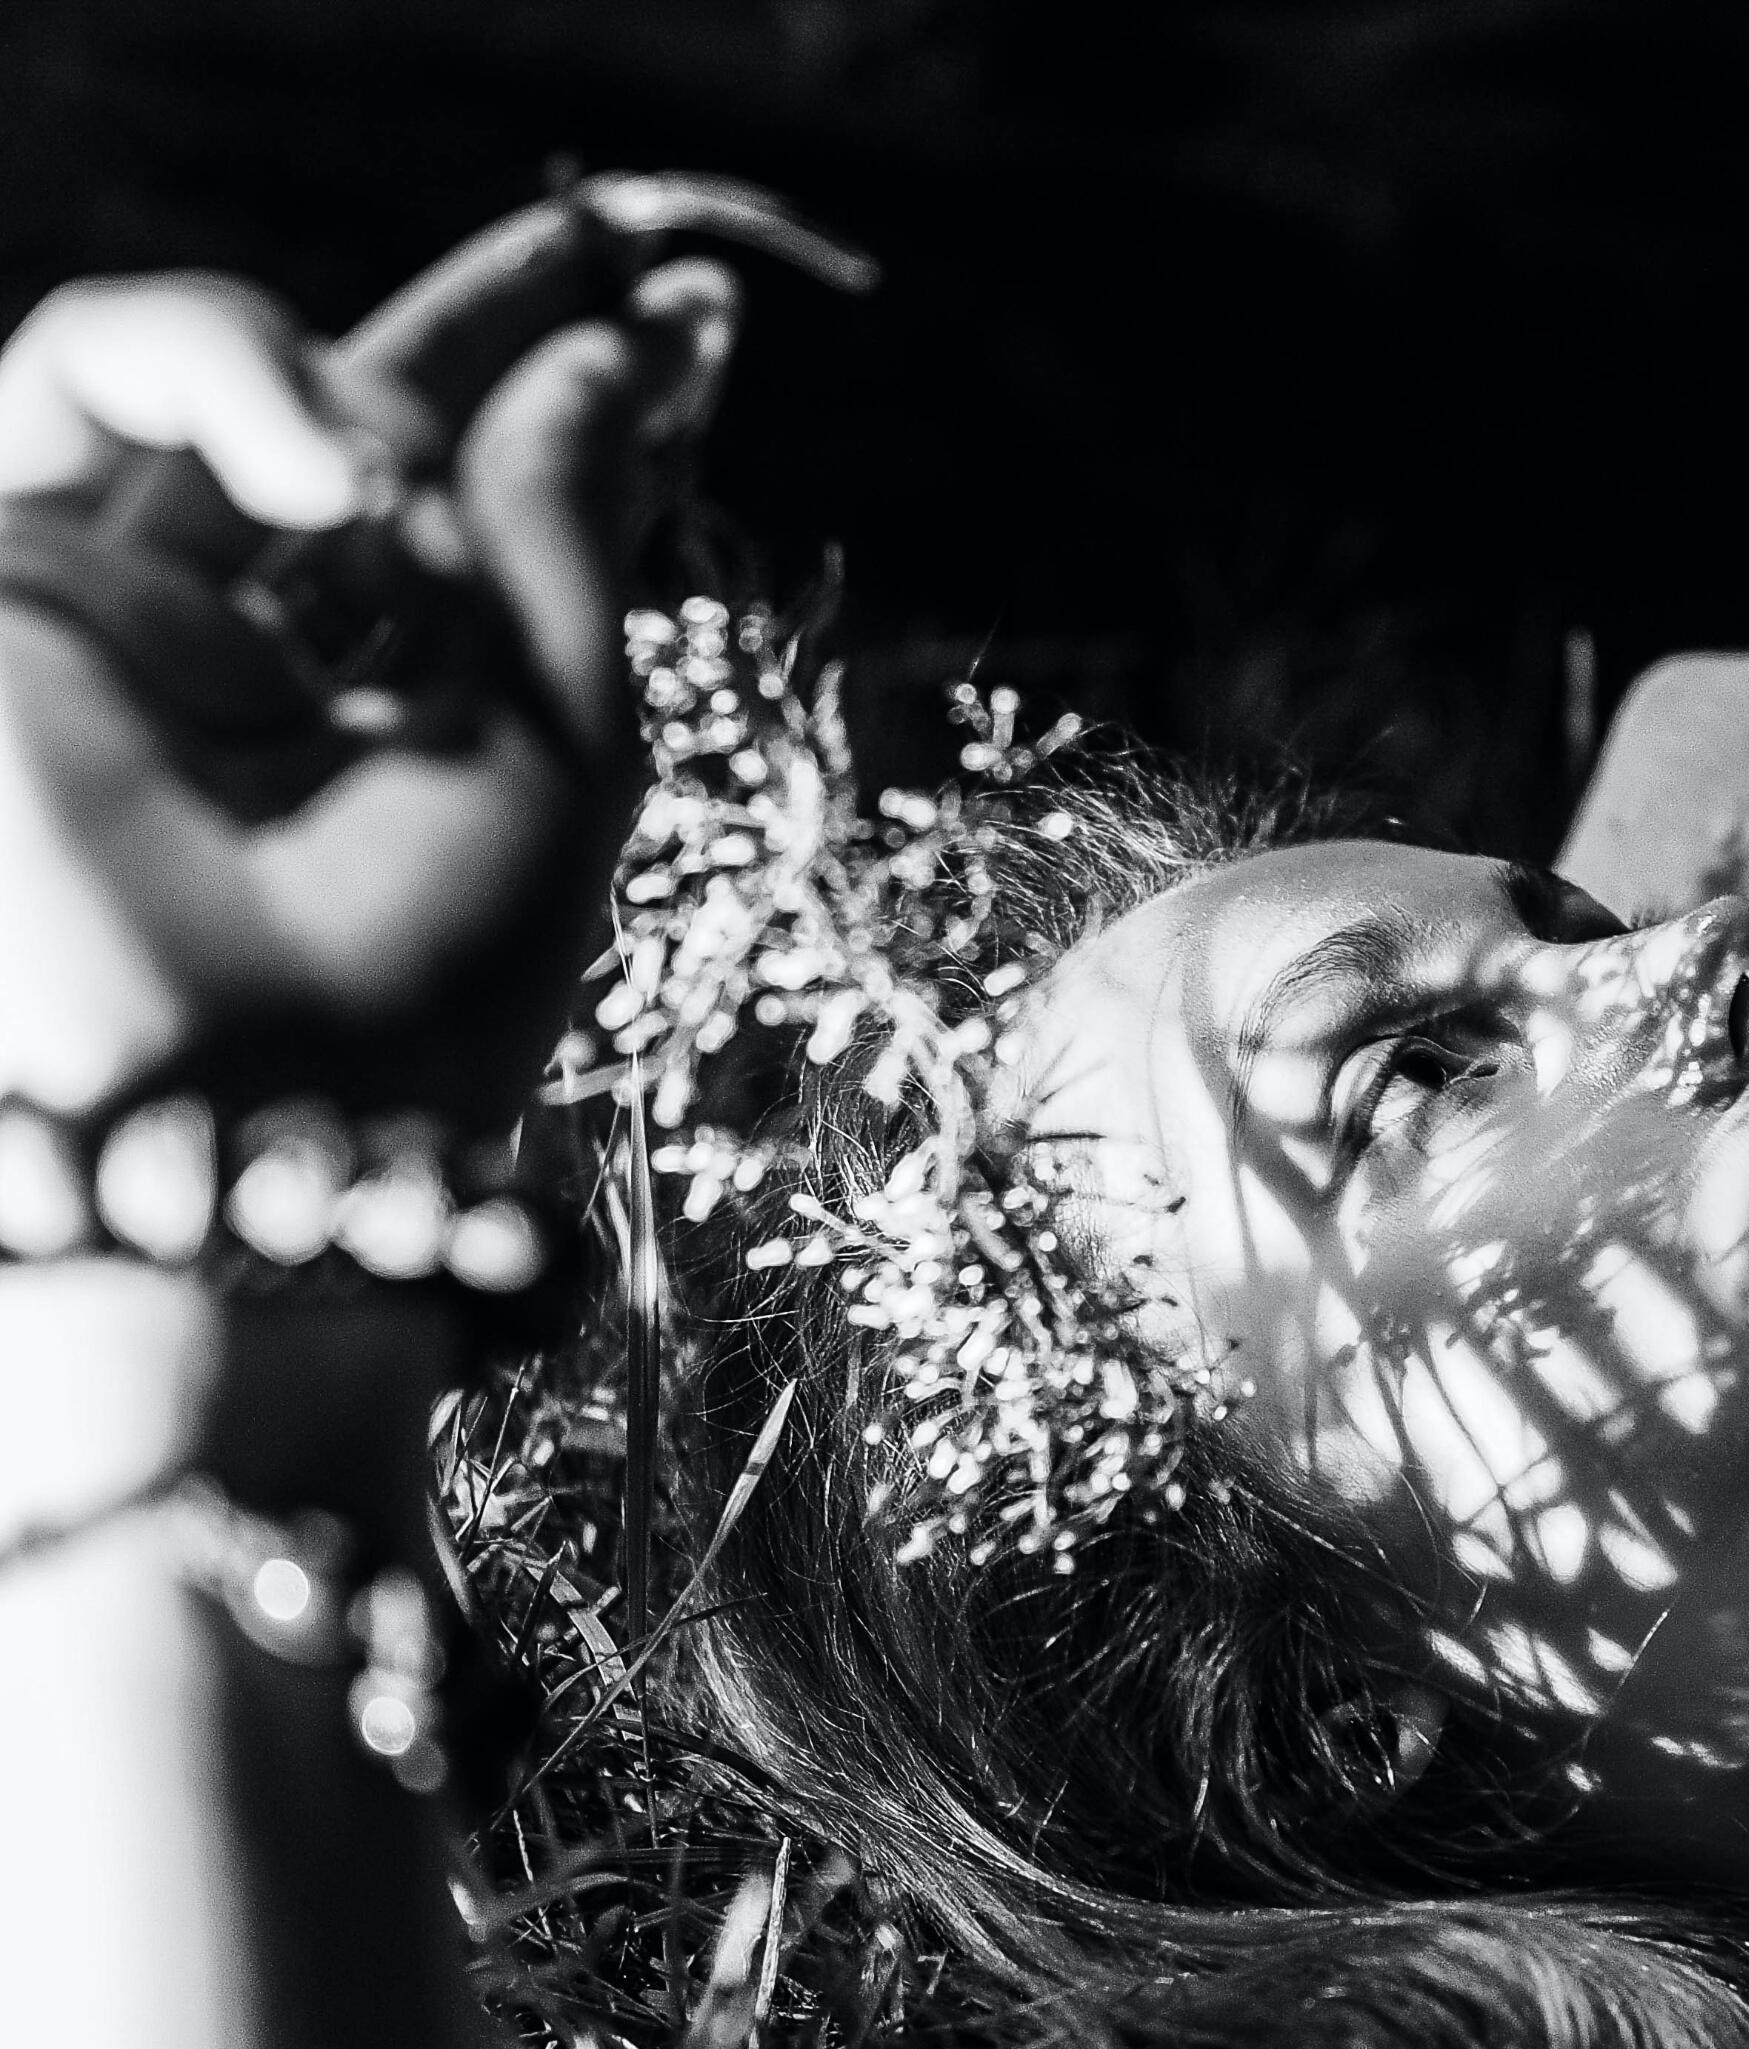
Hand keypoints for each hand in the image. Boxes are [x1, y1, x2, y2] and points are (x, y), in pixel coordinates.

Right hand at [0, 202, 737, 1129]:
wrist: (241, 1103)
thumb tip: (608, 359)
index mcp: (383, 706)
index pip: (465, 508)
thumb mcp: (562, 743)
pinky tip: (343, 477)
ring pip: (217, 383)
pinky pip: (76, 381)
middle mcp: (250, 651)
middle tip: (627, 251)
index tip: (687, 325)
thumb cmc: (420, 976)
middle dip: (489, 324)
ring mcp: (116, 611)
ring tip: (416, 481)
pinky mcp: (2, 578)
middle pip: (358, 420)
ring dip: (353, 387)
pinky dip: (223, 381)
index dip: (561, 404)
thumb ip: (569, 537)